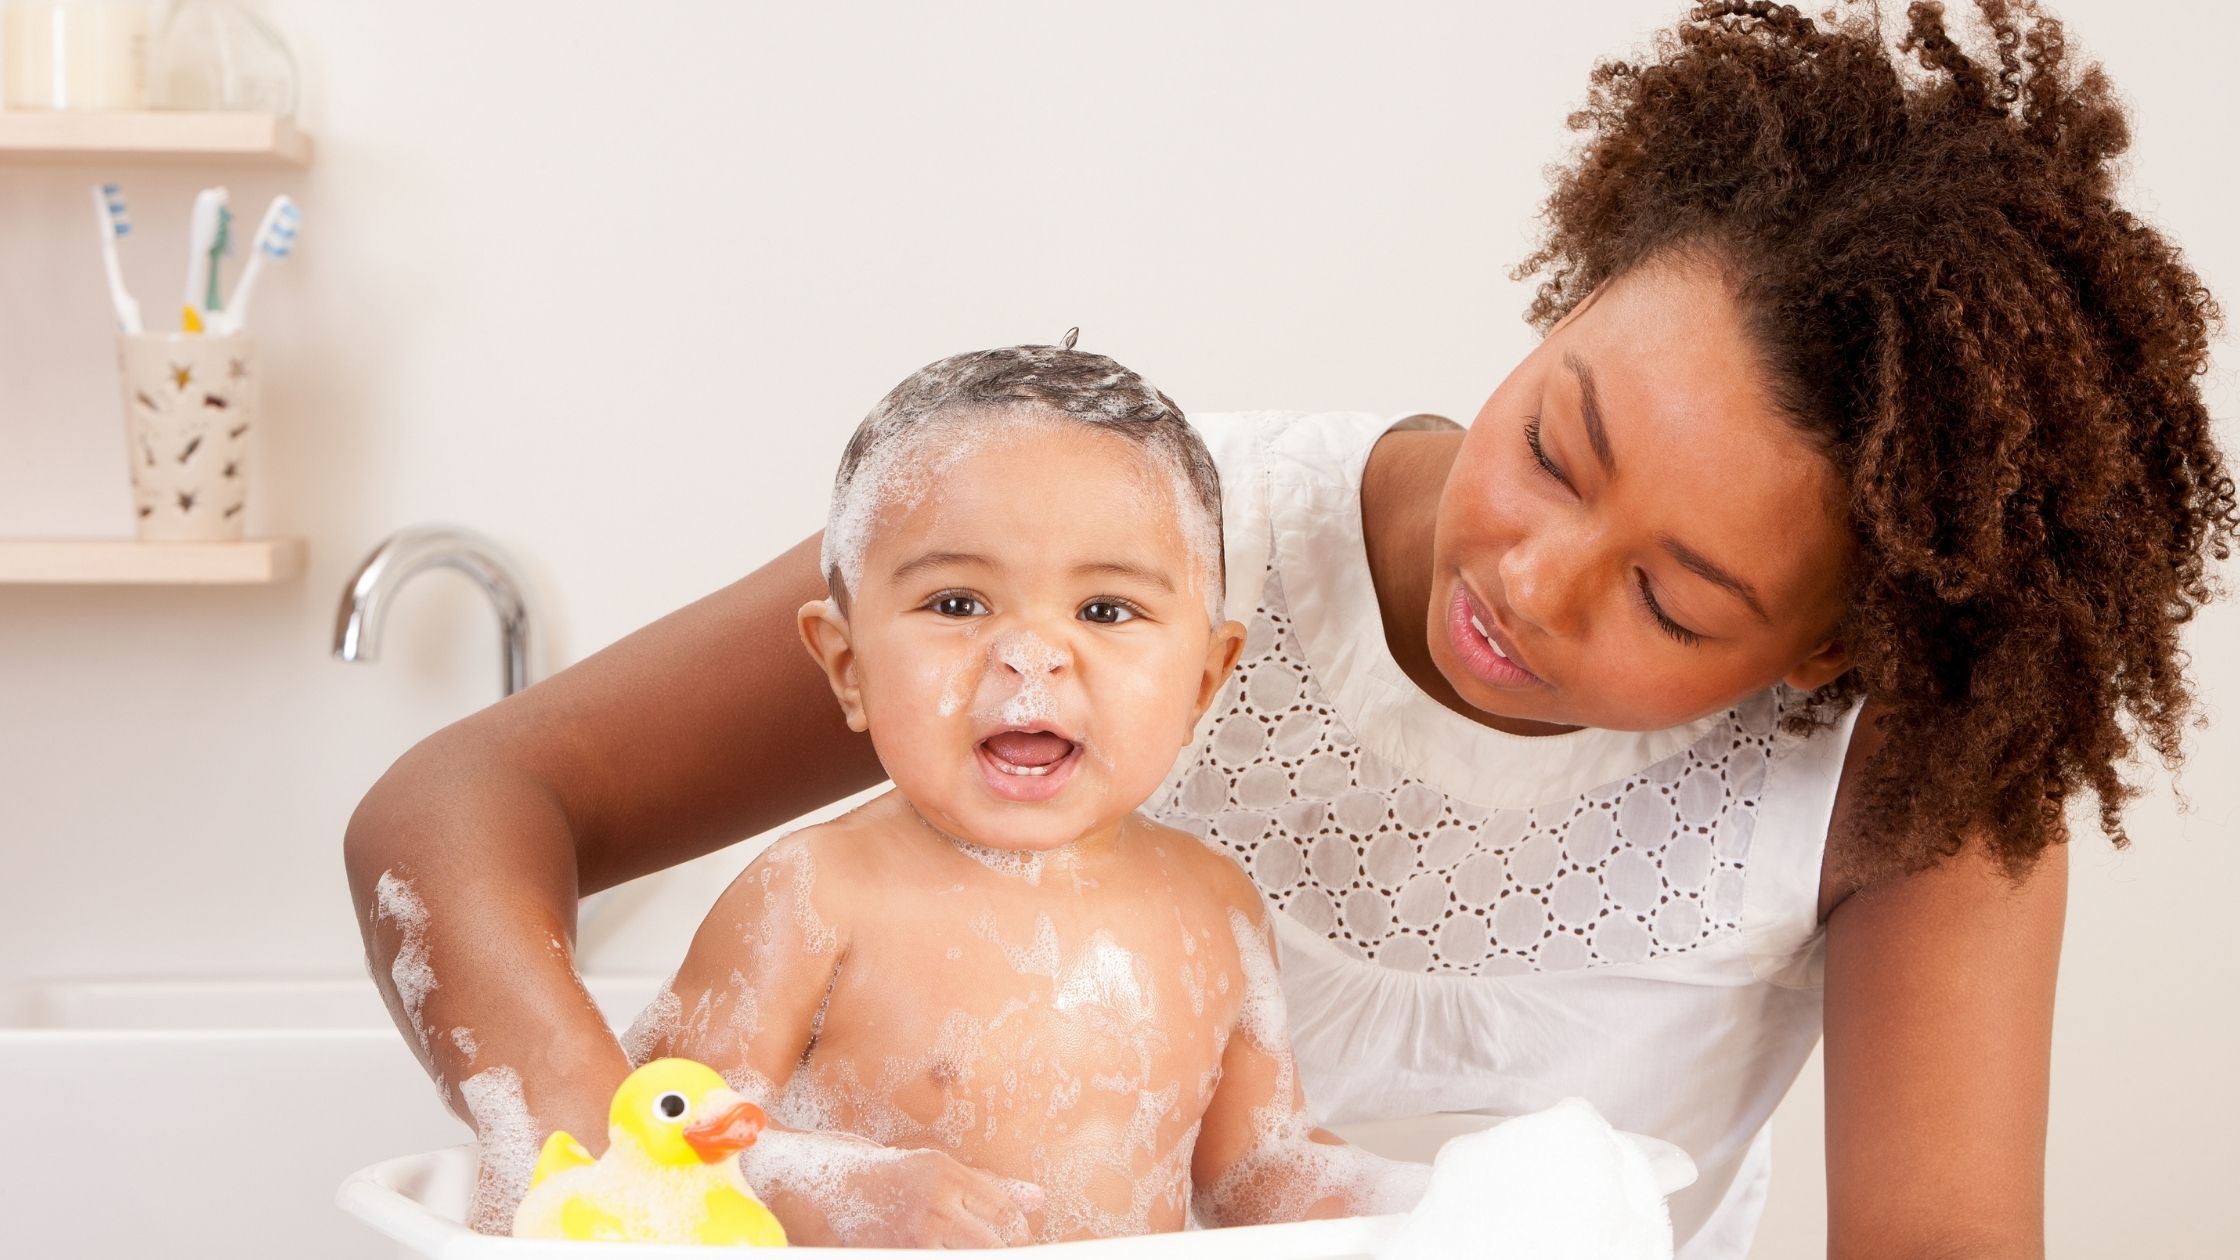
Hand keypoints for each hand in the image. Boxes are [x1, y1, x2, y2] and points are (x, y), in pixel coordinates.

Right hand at [748, 1132, 1045, 1246]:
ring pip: (968, 1256)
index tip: (1017, 1244)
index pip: (1005, 1214)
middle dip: (1003, 1254)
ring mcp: (908, 1236)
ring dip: (973, 1255)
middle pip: (992, 1246)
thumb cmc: (872, 1174)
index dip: (1017, 1236)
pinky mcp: (886, 1254)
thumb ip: (987, 1187)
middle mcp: (931, 1203)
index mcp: (944, 1173)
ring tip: (949, 1245)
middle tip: (1002, 1253)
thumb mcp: (931, 1169)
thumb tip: (1039, 1199)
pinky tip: (930, 1252)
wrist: (802, 1181)